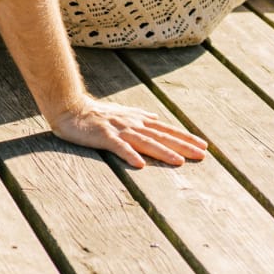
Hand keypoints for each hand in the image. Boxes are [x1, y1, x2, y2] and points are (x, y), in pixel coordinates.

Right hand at [49, 96, 206, 168]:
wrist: (70, 108)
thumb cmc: (95, 113)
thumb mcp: (121, 112)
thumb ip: (140, 116)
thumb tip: (156, 118)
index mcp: (138, 120)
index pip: (166, 130)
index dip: (185, 137)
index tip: (203, 146)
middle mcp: (132, 123)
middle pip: (161, 136)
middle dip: (183, 145)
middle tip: (202, 155)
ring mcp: (118, 129)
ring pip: (145, 141)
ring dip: (162, 152)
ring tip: (179, 162)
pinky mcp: (103, 136)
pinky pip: (118, 147)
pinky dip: (130, 154)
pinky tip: (140, 165)